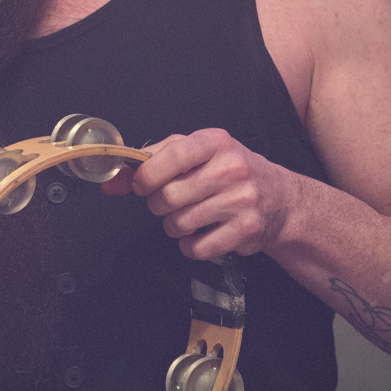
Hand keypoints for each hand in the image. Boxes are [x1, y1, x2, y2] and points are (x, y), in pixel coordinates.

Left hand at [100, 128, 301, 260]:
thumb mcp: (195, 155)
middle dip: (158, 204)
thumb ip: (152, 162)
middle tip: (167, 203)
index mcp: (215, 141)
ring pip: (180, 223)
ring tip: (186, 217)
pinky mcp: (248, 230)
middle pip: (170, 196)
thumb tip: (110, 182)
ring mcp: (242, 200)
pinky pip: (198, 248)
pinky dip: (190, 246)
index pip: (172, 156)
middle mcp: (232, 168)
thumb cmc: (227, 171)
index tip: (142, 186)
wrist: (280, 198)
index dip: (147, 175)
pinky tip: (200, 234)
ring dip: (174, 226)